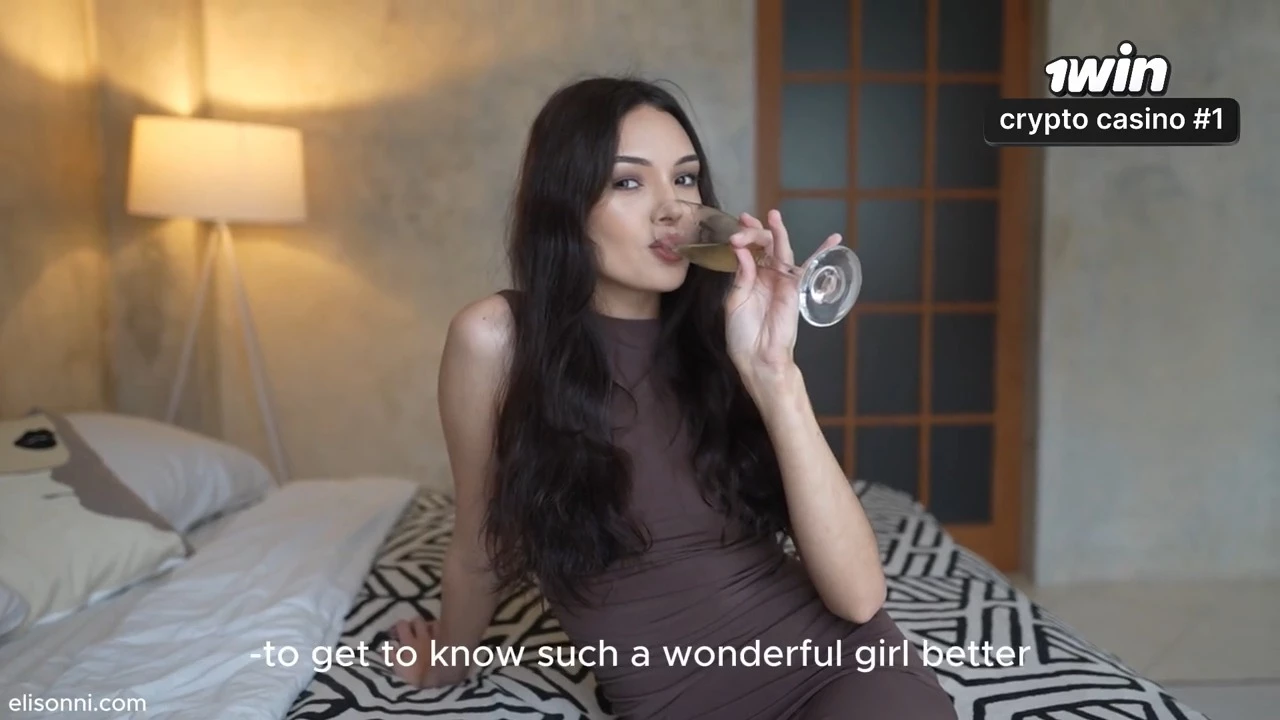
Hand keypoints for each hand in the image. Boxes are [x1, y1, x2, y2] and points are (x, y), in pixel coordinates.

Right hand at [388, 617, 465, 687]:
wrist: (442, 676)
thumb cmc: (418, 675)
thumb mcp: (399, 668)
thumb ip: (390, 656)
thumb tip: (384, 646)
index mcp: (409, 641)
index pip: (401, 624)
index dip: (397, 627)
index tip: (395, 634)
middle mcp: (422, 635)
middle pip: (417, 620)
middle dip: (413, 624)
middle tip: (410, 632)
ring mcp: (436, 637)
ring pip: (431, 623)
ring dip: (428, 626)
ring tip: (426, 632)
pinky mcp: (448, 641)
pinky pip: (444, 630)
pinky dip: (441, 631)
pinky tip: (440, 635)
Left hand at [723, 209, 841, 383]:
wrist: (757, 357)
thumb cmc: (742, 335)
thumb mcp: (735, 301)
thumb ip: (741, 276)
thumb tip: (743, 251)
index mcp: (750, 279)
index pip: (749, 250)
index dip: (744, 236)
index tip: (737, 227)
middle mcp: (767, 277)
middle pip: (765, 246)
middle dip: (755, 231)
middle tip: (744, 224)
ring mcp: (782, 281)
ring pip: (783, 251)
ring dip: (778, 232)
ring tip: (774, 215)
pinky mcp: (795, 289)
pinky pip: (809, 268)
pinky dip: (821, 253)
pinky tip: (833, 240)